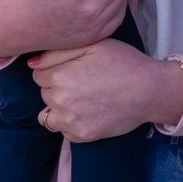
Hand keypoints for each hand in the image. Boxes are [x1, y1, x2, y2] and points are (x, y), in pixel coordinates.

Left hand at [29, 39, 182, 141]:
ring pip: (48, 113)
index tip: (74, 67)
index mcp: (60, 75)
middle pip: (44, 92)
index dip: (55, 68)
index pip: (38, 73)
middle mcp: (61, 101)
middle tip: (84, 80)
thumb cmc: (124, 62)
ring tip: (83, 97)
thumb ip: (58, 52)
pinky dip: (71, 122)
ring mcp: (70, 121)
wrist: (150, 90)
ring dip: (59, 106)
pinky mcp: (81, 136)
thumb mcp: (93, 44)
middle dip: (57, 86)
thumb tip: (32, 64)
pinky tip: (89, 111)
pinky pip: (62, 130)